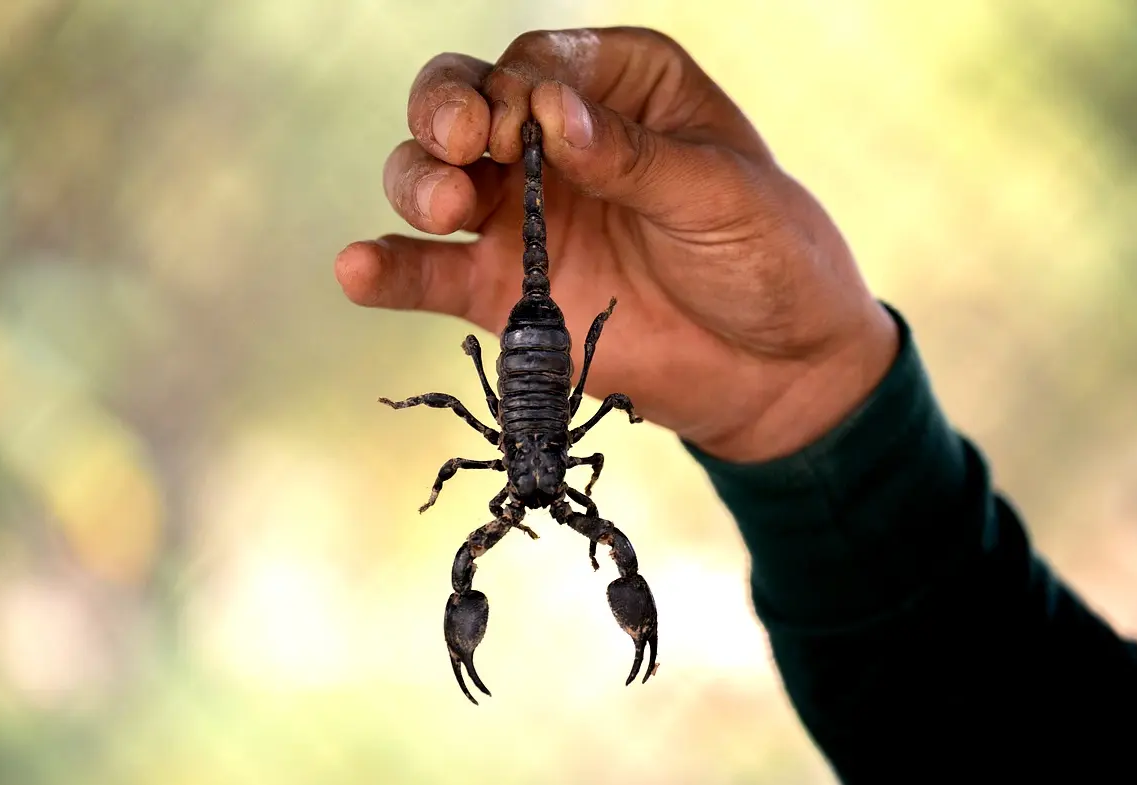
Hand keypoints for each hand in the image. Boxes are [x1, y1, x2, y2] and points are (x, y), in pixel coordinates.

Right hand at [335, 27, 898, 461]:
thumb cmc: (769, 258)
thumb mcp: (722, 195)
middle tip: (463, 145)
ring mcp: (523, 217)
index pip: (537, 63)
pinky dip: (390, 270)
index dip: (514, 86)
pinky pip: (430, 274)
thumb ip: (633, 157)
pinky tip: (358, 268)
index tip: (524, 127)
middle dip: (447, 114)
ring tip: (444, 207)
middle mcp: (557, 142)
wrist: (777, 370)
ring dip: (417, 181)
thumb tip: (550, 115)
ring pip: (433, 177)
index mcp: (621, 89)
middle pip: (464, 102)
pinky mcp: (505, 290)